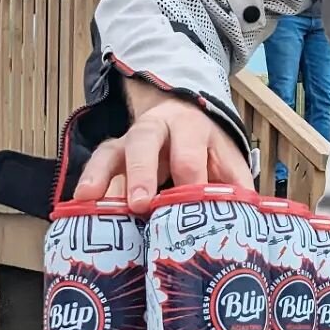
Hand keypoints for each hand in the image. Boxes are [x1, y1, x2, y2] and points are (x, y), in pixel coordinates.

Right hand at [72, 86, 252, 213]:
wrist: (182, 115)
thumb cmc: (206, 148)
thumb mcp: (226, 158)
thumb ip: (235, 182)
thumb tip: (249, 215)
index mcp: (191, 128)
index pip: (189, 154)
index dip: (189, 181)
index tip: (188, 209)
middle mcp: (156, 128)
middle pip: (145, 143)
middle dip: (142, 172)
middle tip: (141, 203)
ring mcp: (129, 139)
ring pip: (112, 150)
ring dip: (102, 174)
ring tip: (90, 199)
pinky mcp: (112, 152)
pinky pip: (97, 163)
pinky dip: (89, 182)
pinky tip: (80, 203)